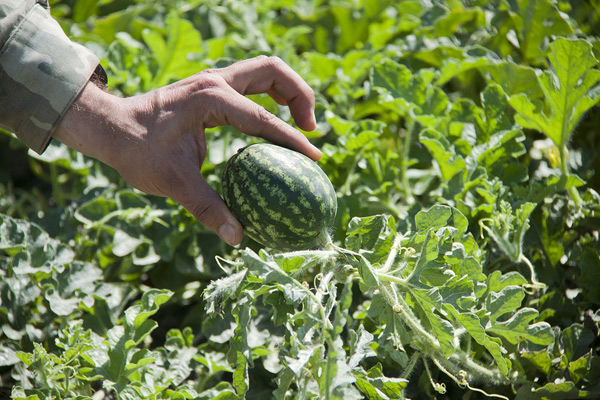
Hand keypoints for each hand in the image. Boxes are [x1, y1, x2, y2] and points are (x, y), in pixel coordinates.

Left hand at [52, 56, 319, 245]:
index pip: (263, 118)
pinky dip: (270, 100)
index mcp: (210, 99)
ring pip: (264, 72)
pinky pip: (251, 87)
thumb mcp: (172, 181)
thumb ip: (208, 207)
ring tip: (302, 125)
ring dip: (288, 92)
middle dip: (299, 95)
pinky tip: (272, 128)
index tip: (314, 159)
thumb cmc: (137, 151)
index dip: (292, 140)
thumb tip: (238, 237)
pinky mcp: (211, 88)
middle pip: (273, 71)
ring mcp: (213, 80)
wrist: (109, 126)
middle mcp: (216, 81)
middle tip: (311, 129)